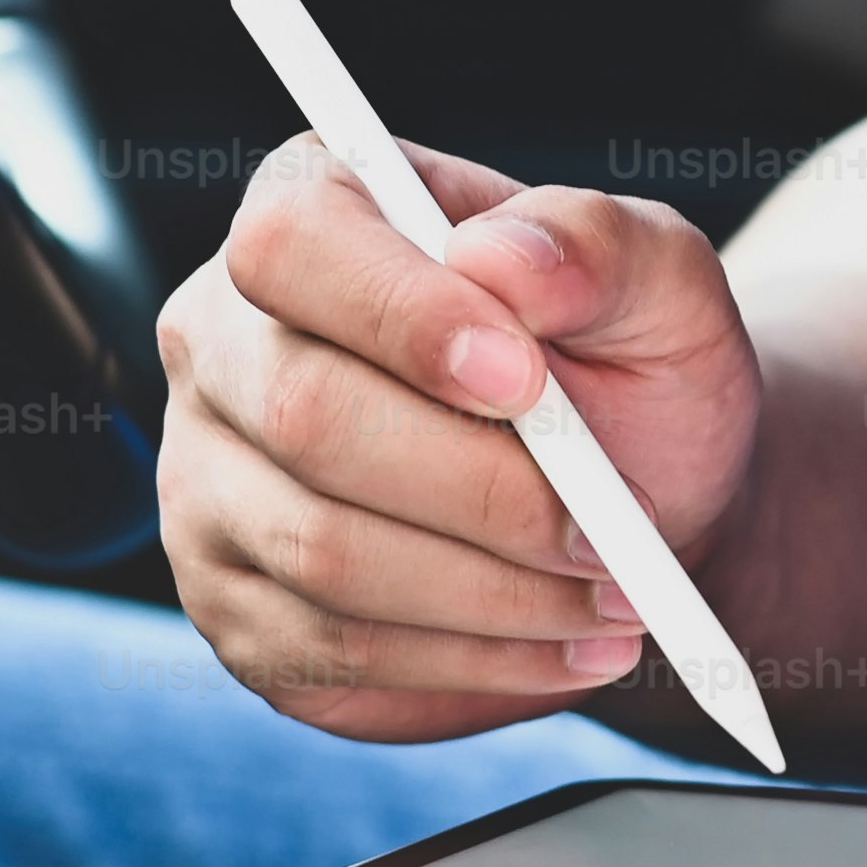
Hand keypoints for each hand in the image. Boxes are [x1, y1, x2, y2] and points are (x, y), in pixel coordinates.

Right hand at [156, 133, 762, 743]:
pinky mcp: (237, 606)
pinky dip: (474, 658)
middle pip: (304, 415)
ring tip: (613, 595)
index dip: (401, 315)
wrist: (633, 509)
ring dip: (494, 591)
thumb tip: (506, 259)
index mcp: (311, 208)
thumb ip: (597, 245)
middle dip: (482, 489)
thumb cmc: (628, 373)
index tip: (527, 380)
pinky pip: (335, 648)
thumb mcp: (658, 285)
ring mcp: (208, 481)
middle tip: (609, 531)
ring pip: (322, 551)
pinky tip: (563, 642)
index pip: (294, 244)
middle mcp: (224, 340)